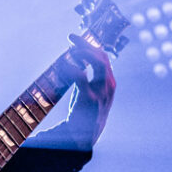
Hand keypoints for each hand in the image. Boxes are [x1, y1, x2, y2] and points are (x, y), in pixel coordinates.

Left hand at [59, 33, 115, 147]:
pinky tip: (62, 65)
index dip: (90, 45)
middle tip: (71, 37)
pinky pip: (81, 77)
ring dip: (83, 52)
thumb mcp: (93, 90)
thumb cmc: (87, 110)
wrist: (87, 134)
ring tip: (70, 51)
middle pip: (102, 56)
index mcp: (109, 81)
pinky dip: (71, 68)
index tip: (74, 39)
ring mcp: (102, 91)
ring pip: (98, 62)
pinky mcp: (90, 98)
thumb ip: (91, 75)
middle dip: (86, 44)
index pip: (103, 56)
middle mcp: (109, 84)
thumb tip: (79, 58)